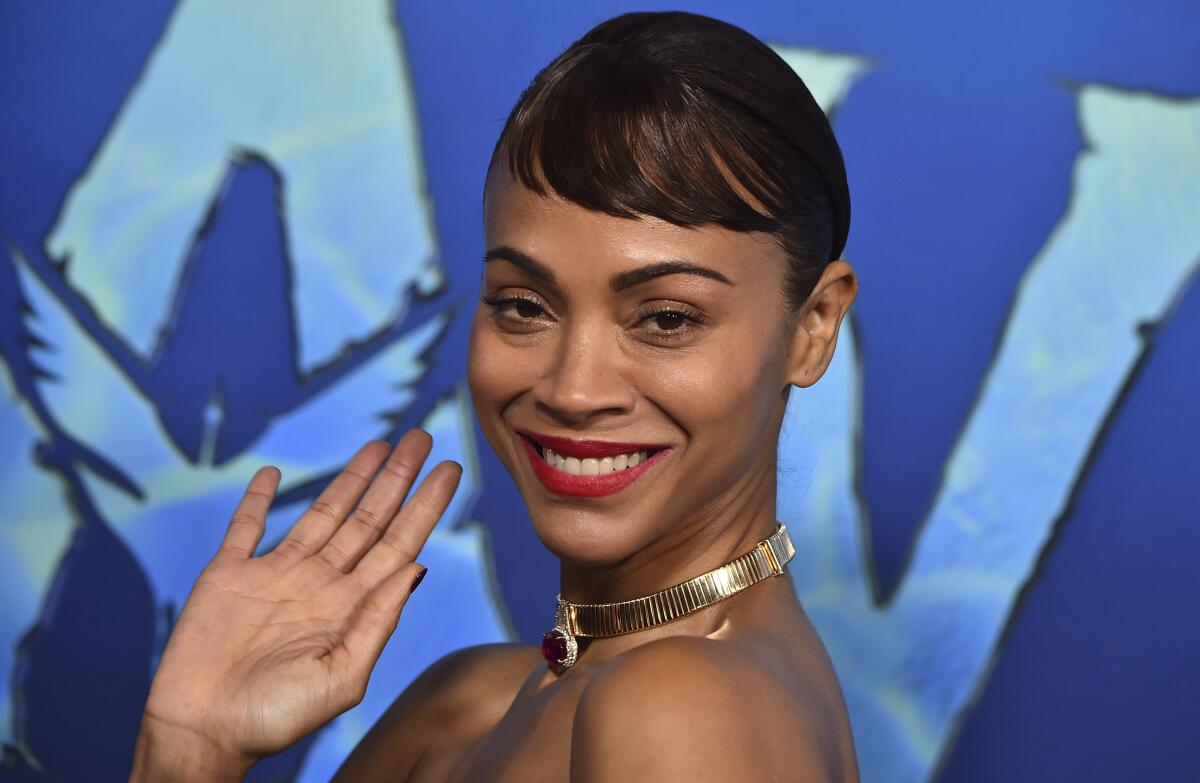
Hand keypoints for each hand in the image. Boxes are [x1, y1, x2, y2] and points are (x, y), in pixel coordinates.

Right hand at [132, 430, 459, 776]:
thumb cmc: (274, 719)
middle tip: (422, 438)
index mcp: (350, 608)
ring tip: (379, 444)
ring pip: (321, 512)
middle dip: (396, 478)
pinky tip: (272, 472)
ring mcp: (274, 576)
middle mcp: (319, 585)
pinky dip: (258, 498)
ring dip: (349, 478)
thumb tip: (417, 568)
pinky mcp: (227, 575)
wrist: (201, 733)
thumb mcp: (341, 677)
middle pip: (368, 519)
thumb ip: (378, 621)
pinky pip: (245, 527)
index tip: (449, 469)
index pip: (398, 544)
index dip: (424, 505)